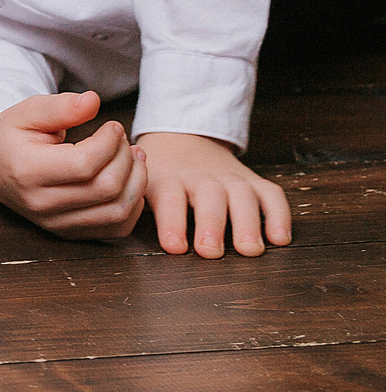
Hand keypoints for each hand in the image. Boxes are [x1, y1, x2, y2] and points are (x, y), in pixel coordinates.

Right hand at [0, 91, 147, 239]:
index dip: (109, 142)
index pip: (84, 164)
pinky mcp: (69, 233)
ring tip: (132, 157)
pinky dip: (132, 205)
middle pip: (105, 188)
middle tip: (122, 140)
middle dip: (125, 159)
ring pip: (117, 212)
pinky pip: (116, 228)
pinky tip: (129, 181)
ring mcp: (55, 223)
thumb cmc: (11, 134)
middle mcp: (41, 204)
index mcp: (27, 170)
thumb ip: (60, 106)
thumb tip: (93, 101)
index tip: (113, 126)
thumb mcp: (26, 111)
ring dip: (136, 182)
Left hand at [131, 131, 291, 258]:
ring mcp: (229, 178)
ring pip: (241, 196)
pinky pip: (271, 195)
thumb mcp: (136, 183)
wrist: (180, 140)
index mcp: (166, 178)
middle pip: (208, 197)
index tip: (174, 247)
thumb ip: (129, 203)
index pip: (169, 198)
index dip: (172, 222)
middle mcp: (199, 177)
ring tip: (250, 250)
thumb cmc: (155, 175)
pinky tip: (280, 239)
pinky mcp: (253, 181)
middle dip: (210, 224)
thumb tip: (111, 226)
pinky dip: (279, 215)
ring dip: (248, 223)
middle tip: (210, 251)